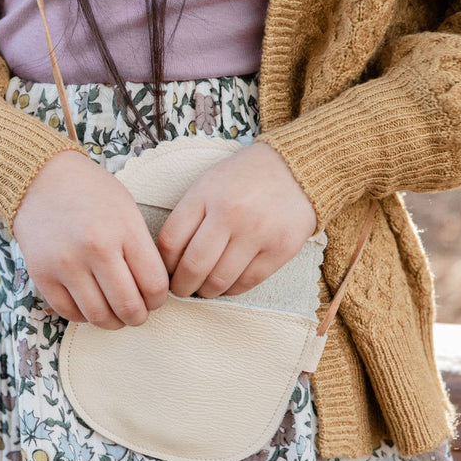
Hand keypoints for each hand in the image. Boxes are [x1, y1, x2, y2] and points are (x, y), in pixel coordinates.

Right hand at [12, 151, 168, 328]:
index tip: (154, 298)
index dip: (159, 300)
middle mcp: (95, 249)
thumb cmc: (91, 193)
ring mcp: (66, 264)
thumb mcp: (127, 210)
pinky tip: (90, 304)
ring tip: (115, 313)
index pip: (155, 285)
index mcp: (124, 230)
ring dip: (113, 322)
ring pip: (99, 316)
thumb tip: (153, 291)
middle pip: (128, 307)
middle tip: (137, 312)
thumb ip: (141, 249)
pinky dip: (84, 316)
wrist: (40, 178)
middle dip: (138, 317)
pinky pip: (69, 312)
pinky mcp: (42, 274)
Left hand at [157, 141, 316, 297]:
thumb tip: (170, 260)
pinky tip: (227, 284)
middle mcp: (230, 213)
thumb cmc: (245, 179)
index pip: (171, 241)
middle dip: (182, 286)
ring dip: (206, 291)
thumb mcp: (209, 183)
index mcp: (206, 194)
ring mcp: (258, 232)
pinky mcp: (281, 248)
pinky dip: (232, 289)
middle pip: (193, 266)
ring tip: (204, 289)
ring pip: (219, 280)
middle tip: (182, 289)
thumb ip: (189, 216)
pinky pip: (247, 282)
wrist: (297, 168)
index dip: (164, 264)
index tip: (167, 271)